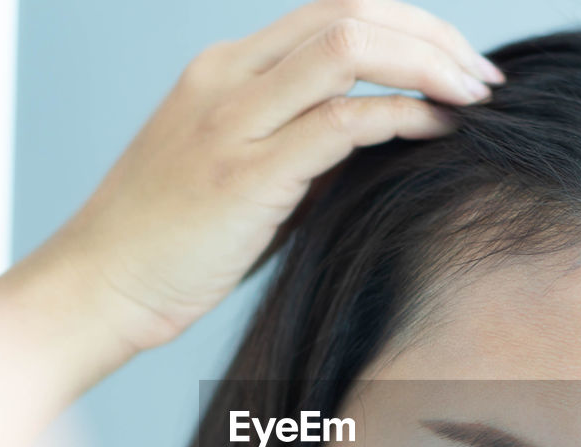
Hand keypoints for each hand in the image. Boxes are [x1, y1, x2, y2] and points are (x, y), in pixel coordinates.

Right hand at [48, 0, 504, 353]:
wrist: (98, 286)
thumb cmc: (167, 241)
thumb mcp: (236, 170)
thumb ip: (300, 142)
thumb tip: (380, 137)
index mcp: (225, 68)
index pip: (335, 10)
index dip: (409, 25)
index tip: (455, 63)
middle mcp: (227, 76)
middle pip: (351, 12)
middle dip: (433, 36)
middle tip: (483, 78)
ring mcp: (232, 119)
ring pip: (350, 48)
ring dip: (428, 66)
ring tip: (474, 99)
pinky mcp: (244, 173)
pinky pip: (343, 121)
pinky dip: (404, 117)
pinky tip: (439, 133)